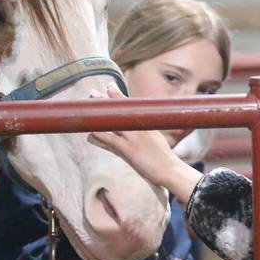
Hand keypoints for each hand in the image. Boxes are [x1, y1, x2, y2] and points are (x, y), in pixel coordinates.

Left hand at [89, 86, 202, 203]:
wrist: (171, 170)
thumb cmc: (165, 159)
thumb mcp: (157, 140)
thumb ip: (148, 133)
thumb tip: (139, 132)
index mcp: (147, 124)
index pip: (132, 107)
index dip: (119, 98)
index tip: (110, 89)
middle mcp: (140, 128)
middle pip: (121, 110)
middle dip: (107, 100)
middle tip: (93, 93)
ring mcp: (134, 138)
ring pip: (115, 121)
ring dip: (100, 113)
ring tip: (88, 107)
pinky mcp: (129, 149)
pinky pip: (111, 140)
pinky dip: (100, 134)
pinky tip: (91, 130)